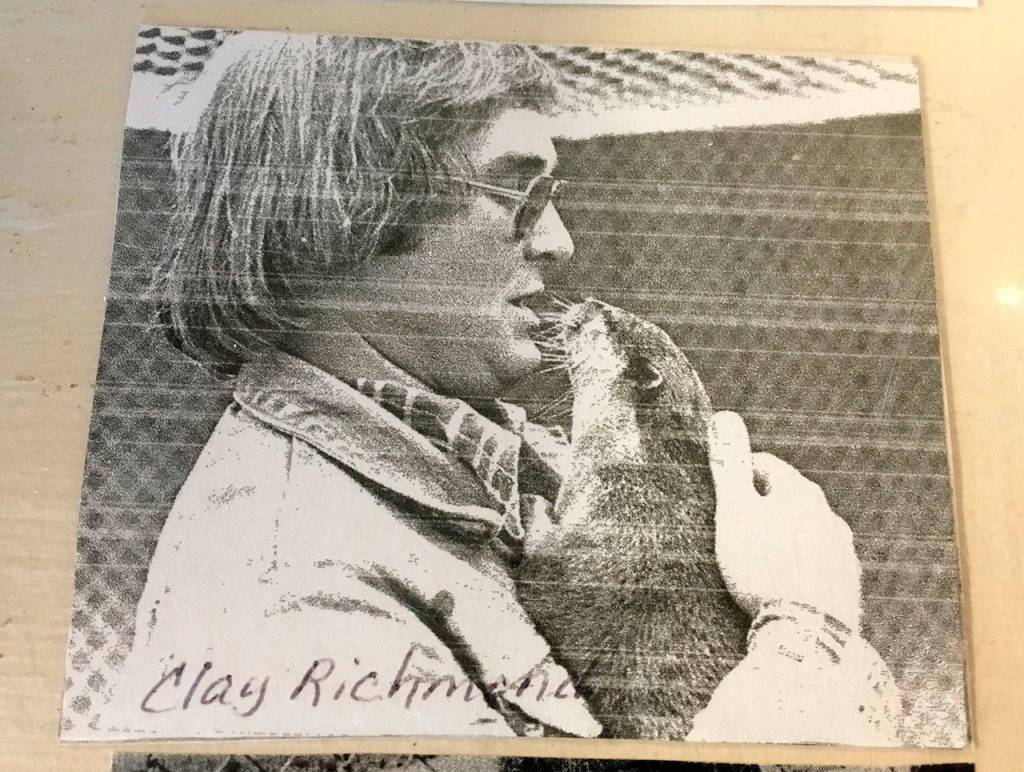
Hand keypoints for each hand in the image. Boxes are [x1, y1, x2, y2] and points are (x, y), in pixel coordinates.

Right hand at [708, 411, 861, 631]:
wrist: (807, 633)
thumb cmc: (763, 567)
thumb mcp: (735, 512)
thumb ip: (729, 467)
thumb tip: (724, 418)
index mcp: (800, 492)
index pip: (766, 466)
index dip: (739, 475)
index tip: (721, 494)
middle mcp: (828, 514)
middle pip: (789, 499)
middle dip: (763, 507)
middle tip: (734, 529)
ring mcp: (841, 550)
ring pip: (807, 531)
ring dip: (785, 536)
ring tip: (759, 559)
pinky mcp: (847, 583)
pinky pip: (818, 563)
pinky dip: (801, 565)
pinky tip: (784, 583)